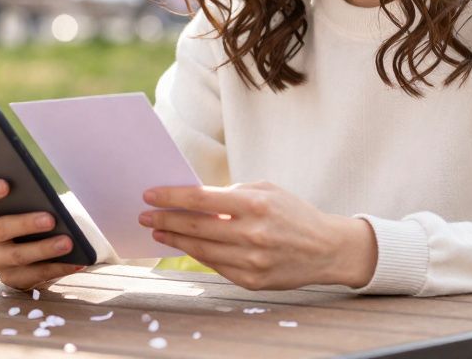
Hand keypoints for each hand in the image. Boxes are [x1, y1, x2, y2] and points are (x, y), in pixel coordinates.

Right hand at [0, 179, 84, 290]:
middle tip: (50, 219)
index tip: (6, 184)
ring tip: (68, 243)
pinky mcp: (10, 278)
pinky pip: (34, 275)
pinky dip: (58, 268)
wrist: (31, 248)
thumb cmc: (30, 212)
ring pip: (17, 256)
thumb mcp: (25, 202)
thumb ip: (28, 197)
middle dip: (26, 224)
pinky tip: (77, 261)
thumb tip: (49, 199)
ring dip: (44, 249)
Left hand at [139, 181, 376, 290]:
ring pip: (201, 250)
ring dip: (175, 240)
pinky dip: (197, 255)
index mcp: (255, 204)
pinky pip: (215, 266)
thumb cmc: (292, 213)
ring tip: (158, 233)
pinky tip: (184, 247)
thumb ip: (231, 194)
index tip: (150, 195)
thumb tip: (191, 198)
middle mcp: (252, 233)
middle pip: (195, 226)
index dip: (171, 197)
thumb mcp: (266, 190)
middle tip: (144, 216)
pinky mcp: (252, 280)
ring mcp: (252, 260)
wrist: (326, 248)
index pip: (201, 199)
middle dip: (165, 220)